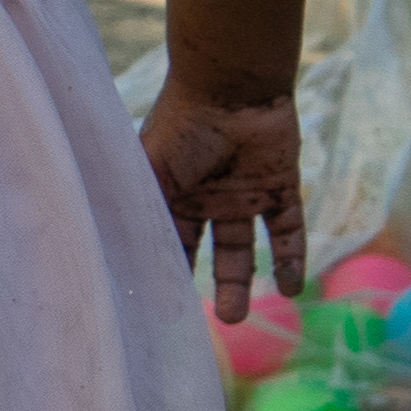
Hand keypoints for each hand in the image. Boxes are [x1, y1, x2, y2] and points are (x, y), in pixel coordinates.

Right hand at [142, 82, 305, 319]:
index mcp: (172, 194)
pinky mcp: (279, 187)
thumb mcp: (152, 173)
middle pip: (207, 251)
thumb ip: (143, 212)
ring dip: (244, 282)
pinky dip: (291, 258)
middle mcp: (207, 200)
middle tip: (207, 322)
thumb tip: (118, 257)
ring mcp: (243, 194)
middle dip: (207, 285)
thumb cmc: (180, 126)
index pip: (169, 242)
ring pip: (245, 248)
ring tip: (237, 318)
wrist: (231, 87)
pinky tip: (292, 288)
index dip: (167, 271)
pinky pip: (287, 228)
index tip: (162, 308)